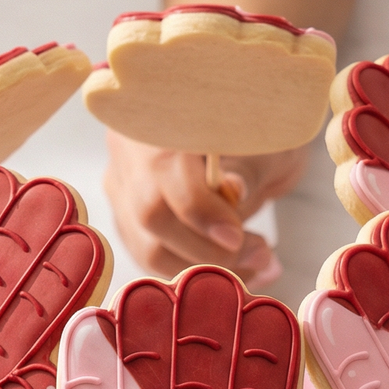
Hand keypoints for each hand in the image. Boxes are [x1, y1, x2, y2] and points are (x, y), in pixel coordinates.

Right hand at [103, 130, 304, 282]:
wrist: (249, 143)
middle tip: (258, 255)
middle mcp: (130, 149)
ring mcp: (122, 186)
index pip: (166, 173)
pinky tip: (233, 270)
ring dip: (204, 269)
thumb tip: (233, 191)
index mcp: (162, 116)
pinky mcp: (127, 218)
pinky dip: (193, 273)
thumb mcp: (266, 145)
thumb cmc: (260, 137)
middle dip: (207, 250)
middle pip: (150, 215)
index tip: (237, 236)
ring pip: (147, 247)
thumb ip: (247, 168)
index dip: (201, 211)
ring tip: (254, 266)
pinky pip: (152, 258)